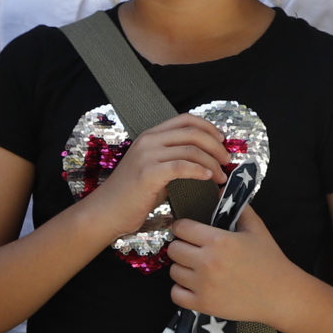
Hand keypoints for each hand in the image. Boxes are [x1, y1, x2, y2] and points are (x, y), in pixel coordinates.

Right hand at [93, 114, 233, 234]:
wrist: (105, 212)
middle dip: (216, 145)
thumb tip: (204, 163)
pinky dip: (199, 170)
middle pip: (192, 132)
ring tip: (220, 175)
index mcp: (150, 136)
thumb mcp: (153, 170)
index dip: (208, 127)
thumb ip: (174, 161)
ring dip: (211, 162)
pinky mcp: (148, 173)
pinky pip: (182, 166)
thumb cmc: (131, 196)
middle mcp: (149, 140)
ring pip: (190, 149)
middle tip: (227, 160)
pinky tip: (207, 178)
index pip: (185, 119)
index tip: (222, 140)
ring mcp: (147, 155)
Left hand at [167, 203, 294, 323]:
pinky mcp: (203, 305)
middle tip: (193, 249)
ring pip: (173, 271)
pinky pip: (176, 294)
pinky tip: (195, 285)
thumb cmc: (270, 260)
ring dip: (182, 267)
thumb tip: (220, 190)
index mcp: (219, 241)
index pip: (182, 227)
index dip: (184, 226)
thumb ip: (237, 207)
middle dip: (182, 246)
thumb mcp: (256, 228)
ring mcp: (204, 285)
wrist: (280, 294)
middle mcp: (207, 262)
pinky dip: (182, 290)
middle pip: (174, 249)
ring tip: (196, 267)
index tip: (190, 230)